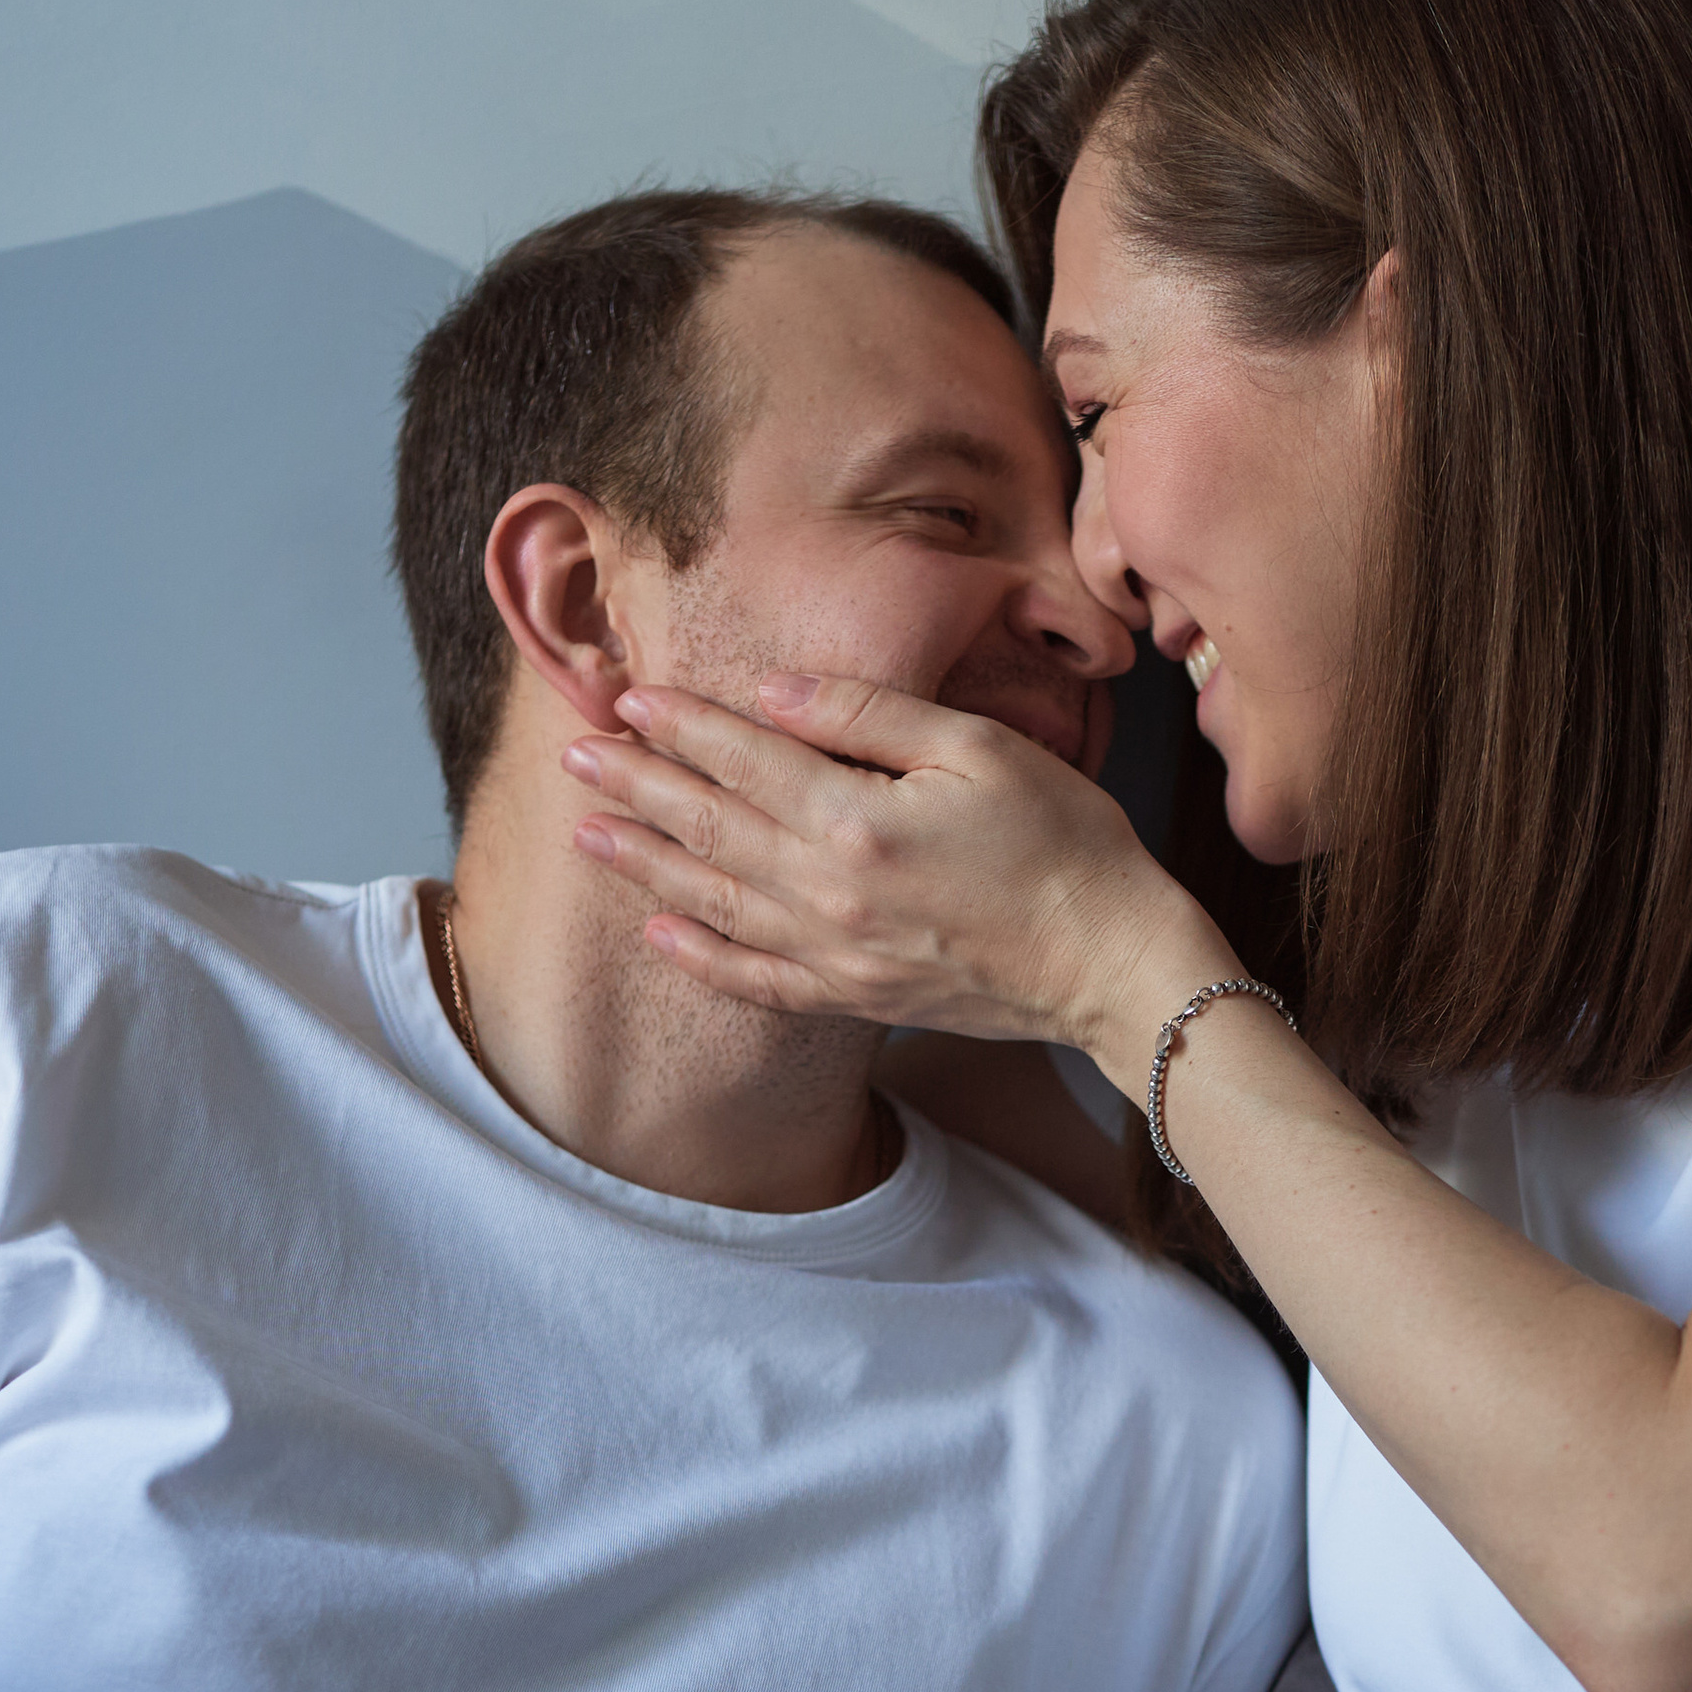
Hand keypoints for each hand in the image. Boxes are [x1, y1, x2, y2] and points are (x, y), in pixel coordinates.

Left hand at [562, 674, 1222, 1086]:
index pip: (745, 757)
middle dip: (638, 786)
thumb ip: (869, 716)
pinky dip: (702, 958)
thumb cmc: (1066, 844)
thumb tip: (769, 694)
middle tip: (576, 755)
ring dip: (647, 865)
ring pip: (716, 903)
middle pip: (712, 826)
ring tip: (589, 836)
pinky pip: (757, 981)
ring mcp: (838, 955)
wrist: (1114, 965)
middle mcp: (830, 893)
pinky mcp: (857, 997)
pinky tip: (660, 933)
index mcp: (857, 820)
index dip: (681, 723)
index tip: (628, 696)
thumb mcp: (979, 749)